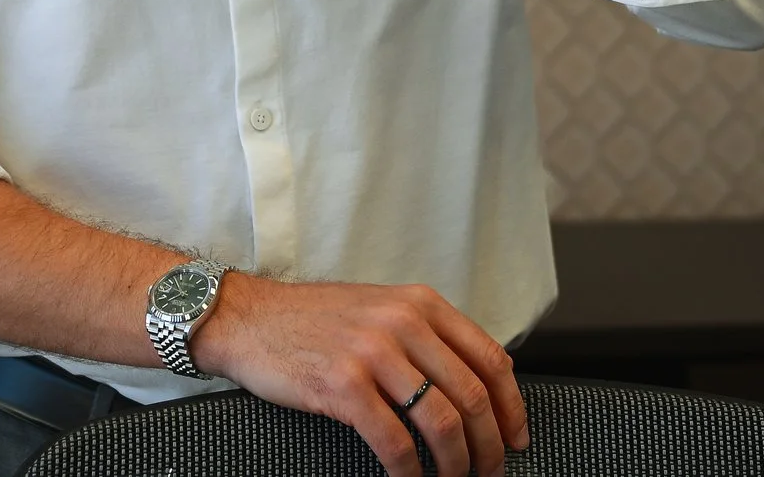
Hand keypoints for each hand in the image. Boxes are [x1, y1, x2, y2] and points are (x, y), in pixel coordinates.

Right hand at [193, 273, 528, 476]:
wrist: (247, 317)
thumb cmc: (313, 320)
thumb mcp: (381, 309)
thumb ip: (427, 336)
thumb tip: (478, 383)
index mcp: (420, 303)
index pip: (490, 358)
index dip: (512, 407)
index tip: (516, 438)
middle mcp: (402, 322)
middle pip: (471, 396)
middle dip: (489, 446)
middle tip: (489, 473)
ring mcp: (372, 352)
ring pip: (441, 422)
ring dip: (455, 465)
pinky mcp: (343, 385)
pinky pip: (394, 442)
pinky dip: (409, 472)